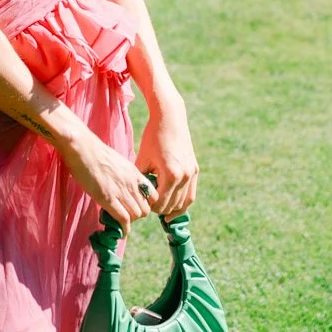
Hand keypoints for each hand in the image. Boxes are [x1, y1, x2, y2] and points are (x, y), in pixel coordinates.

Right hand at [57, 122, 159, 228]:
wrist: (82, 147)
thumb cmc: (94, 152)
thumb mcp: (117, 162)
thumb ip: (124, 175)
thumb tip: (123, 184)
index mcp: (135, 173)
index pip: (153, 195)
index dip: (147, 204)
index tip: (137, 206)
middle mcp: (131, 183)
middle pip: (145, 208)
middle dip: (138, 215)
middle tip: (127, 215)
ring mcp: (120, 191)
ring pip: (137, 215)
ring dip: (130, 221)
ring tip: (121, 221)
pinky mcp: (108, 198)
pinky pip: (124, 219)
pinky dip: (124, 229)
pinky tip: (121, 231)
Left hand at [137, 98, 197, 217]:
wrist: (170, 118)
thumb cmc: (152, 137)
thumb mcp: (142, 160)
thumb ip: (140, 181)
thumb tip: (136, 198)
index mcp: (170, 175)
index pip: (160, 204)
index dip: (150, 207)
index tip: (142, 205)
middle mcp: (184, 176)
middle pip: (172, 205)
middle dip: (160, 209)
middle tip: (149, 208)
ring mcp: (191, 173)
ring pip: (184, 203)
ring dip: (172, 208)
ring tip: (162, 213)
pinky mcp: (194, 170)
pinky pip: (191, 194)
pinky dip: (183, 202)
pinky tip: (174, 207)